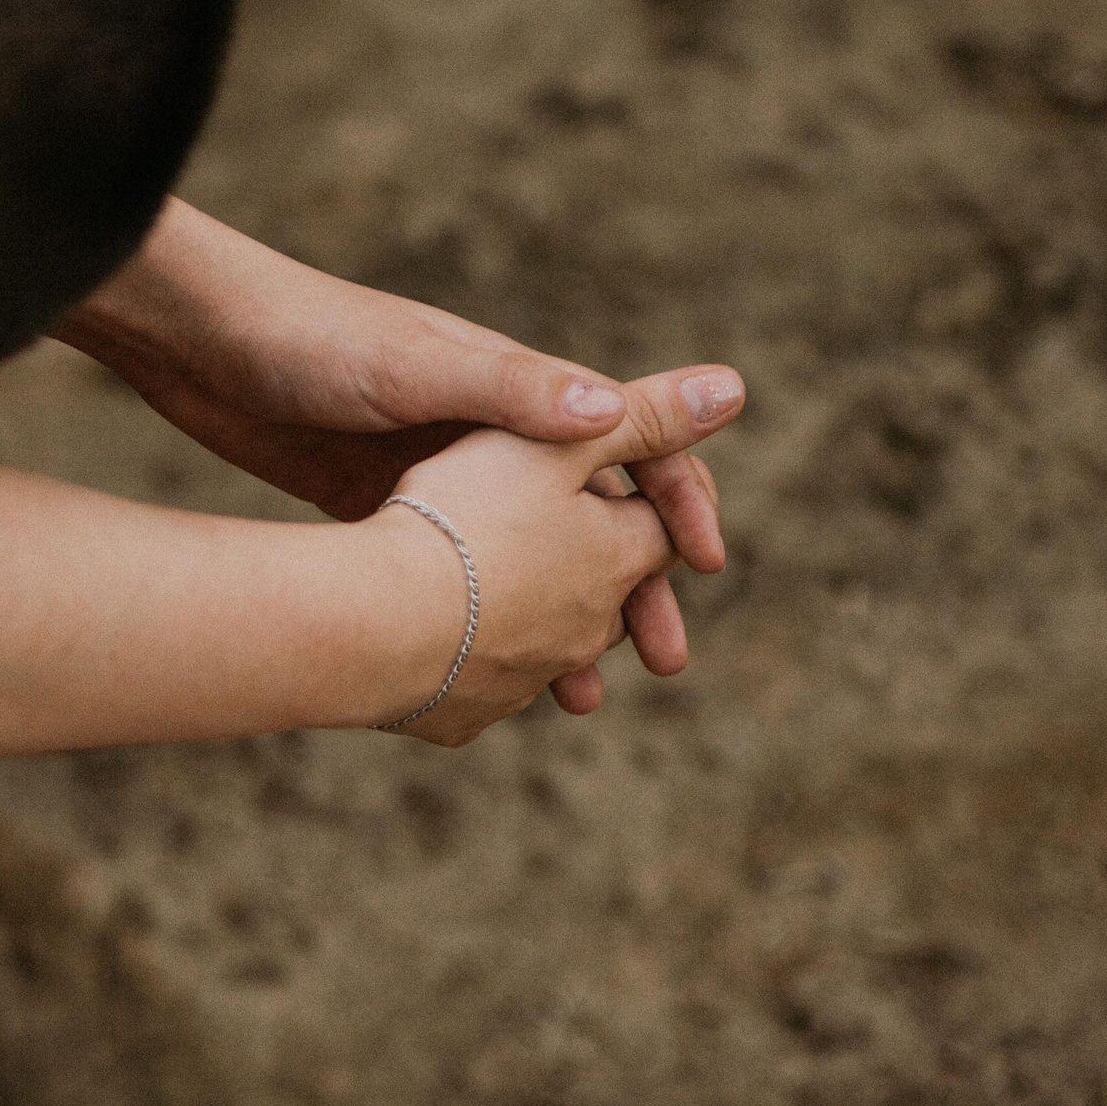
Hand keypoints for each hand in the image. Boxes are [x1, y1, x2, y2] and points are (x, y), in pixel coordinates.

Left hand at [53, 202, 731, 701]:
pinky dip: (487, 634)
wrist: (199, 345)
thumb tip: (620, 408)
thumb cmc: (312, 340)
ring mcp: (438, 478)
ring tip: (580, 704)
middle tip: (662, 664)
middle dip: (635, 591)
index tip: (706, 569)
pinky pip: (459, 584)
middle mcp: (491, 434)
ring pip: (529, 566)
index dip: (680, 501)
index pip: (635, 442)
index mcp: (519, 392)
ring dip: (564, 629)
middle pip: (593, 519)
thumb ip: (518, 392)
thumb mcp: (418, 369)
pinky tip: (488, 686)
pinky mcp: (383, 512)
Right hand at [370, 367, 742, 746]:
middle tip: (603, 578)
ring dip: (544, 633)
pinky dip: (473, 668)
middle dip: (609, 582)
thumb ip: (643, 415)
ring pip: (551, 652)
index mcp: (615, 557)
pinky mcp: (463, 716)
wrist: (374, 620)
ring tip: (520, 621)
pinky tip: (442, 650)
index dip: (666, 508)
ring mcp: (524, 680)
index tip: (660, 503)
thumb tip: (732, 389)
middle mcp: (584, 628)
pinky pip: (478, 690)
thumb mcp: (554, 444)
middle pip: (614, 600)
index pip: (666, 530)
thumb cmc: (462, 518)